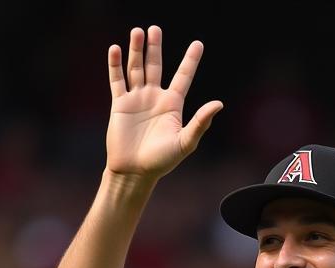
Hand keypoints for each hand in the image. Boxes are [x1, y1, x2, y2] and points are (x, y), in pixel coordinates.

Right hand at [106, 26, 222, 181]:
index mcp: (173, 105)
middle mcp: (155, 97)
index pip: (183, 77)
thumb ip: (200, 123)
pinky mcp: (120, 104)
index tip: (198, 43)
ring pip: (136, 68)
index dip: (190, 60)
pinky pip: (117, 80)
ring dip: (136, 50)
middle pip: (156, 65)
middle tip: (155, 29)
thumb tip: (218, 103)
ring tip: (138, 32)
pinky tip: (116, 49)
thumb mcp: (185, 142)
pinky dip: (116, 64)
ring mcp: (137, 99)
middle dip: (155, 47)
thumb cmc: (162, 161)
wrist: (135, 171)